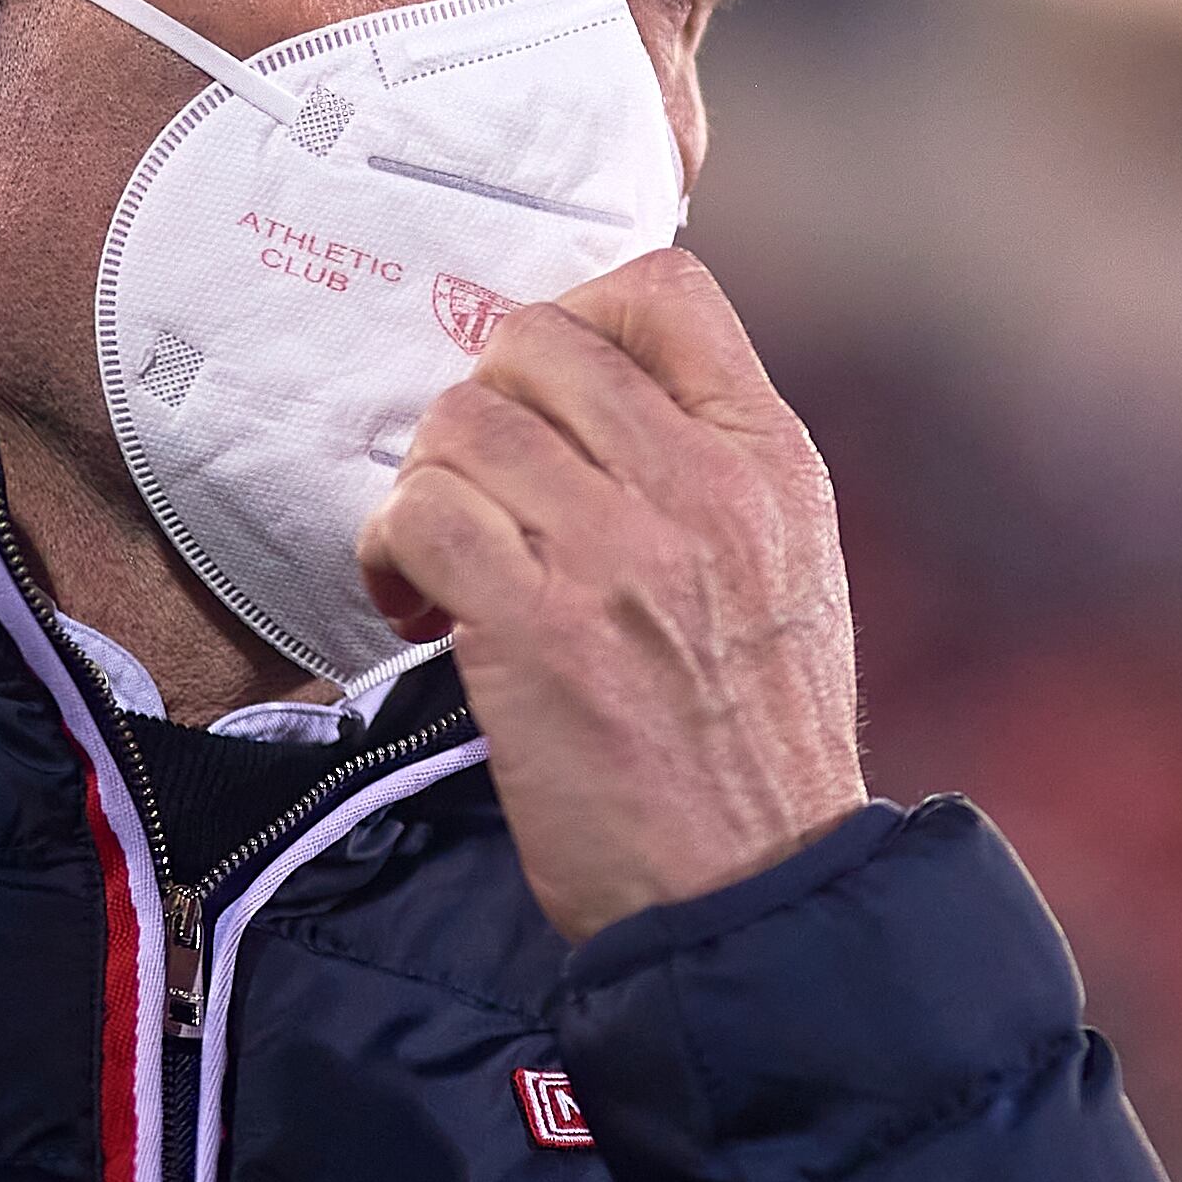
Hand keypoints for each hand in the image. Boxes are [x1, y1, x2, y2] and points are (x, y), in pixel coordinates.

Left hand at [354, 248, 865, 941]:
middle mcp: (703, 487)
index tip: (544, 393)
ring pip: (461, 422)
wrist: (757, 889)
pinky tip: (414, 607)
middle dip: (480, 406)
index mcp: (771, 459)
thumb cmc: (759, 739)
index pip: (666, 292)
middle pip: (535, 341)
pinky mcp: (539, 631)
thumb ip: (712, 466)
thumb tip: (590, 393)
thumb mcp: (789, 566)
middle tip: (480, 488)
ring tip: (442, 557)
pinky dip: (392, 551)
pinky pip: (421, 515)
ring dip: (428, 483)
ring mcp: (620, 554)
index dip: (577, 313)